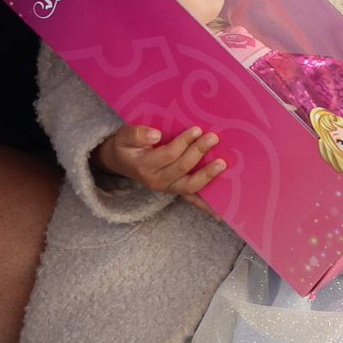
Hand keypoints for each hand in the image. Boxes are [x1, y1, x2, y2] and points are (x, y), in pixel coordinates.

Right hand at [92, 123, 226, 196]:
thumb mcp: (123, 136)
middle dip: (198, 152)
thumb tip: (156, 135)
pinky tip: (221, 212)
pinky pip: (192, 199)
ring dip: (207, 176)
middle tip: (213, 138)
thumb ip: (136, 134)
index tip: (197, 129)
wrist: (121, 163)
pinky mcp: (175, 191)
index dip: (183, 142)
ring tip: (222, 164)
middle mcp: (157, 180)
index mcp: (144, 165)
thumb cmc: (125, 146)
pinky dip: (207, 206)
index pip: (168, 155)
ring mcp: (167, 188)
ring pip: (190, 186)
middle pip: (182, 168)